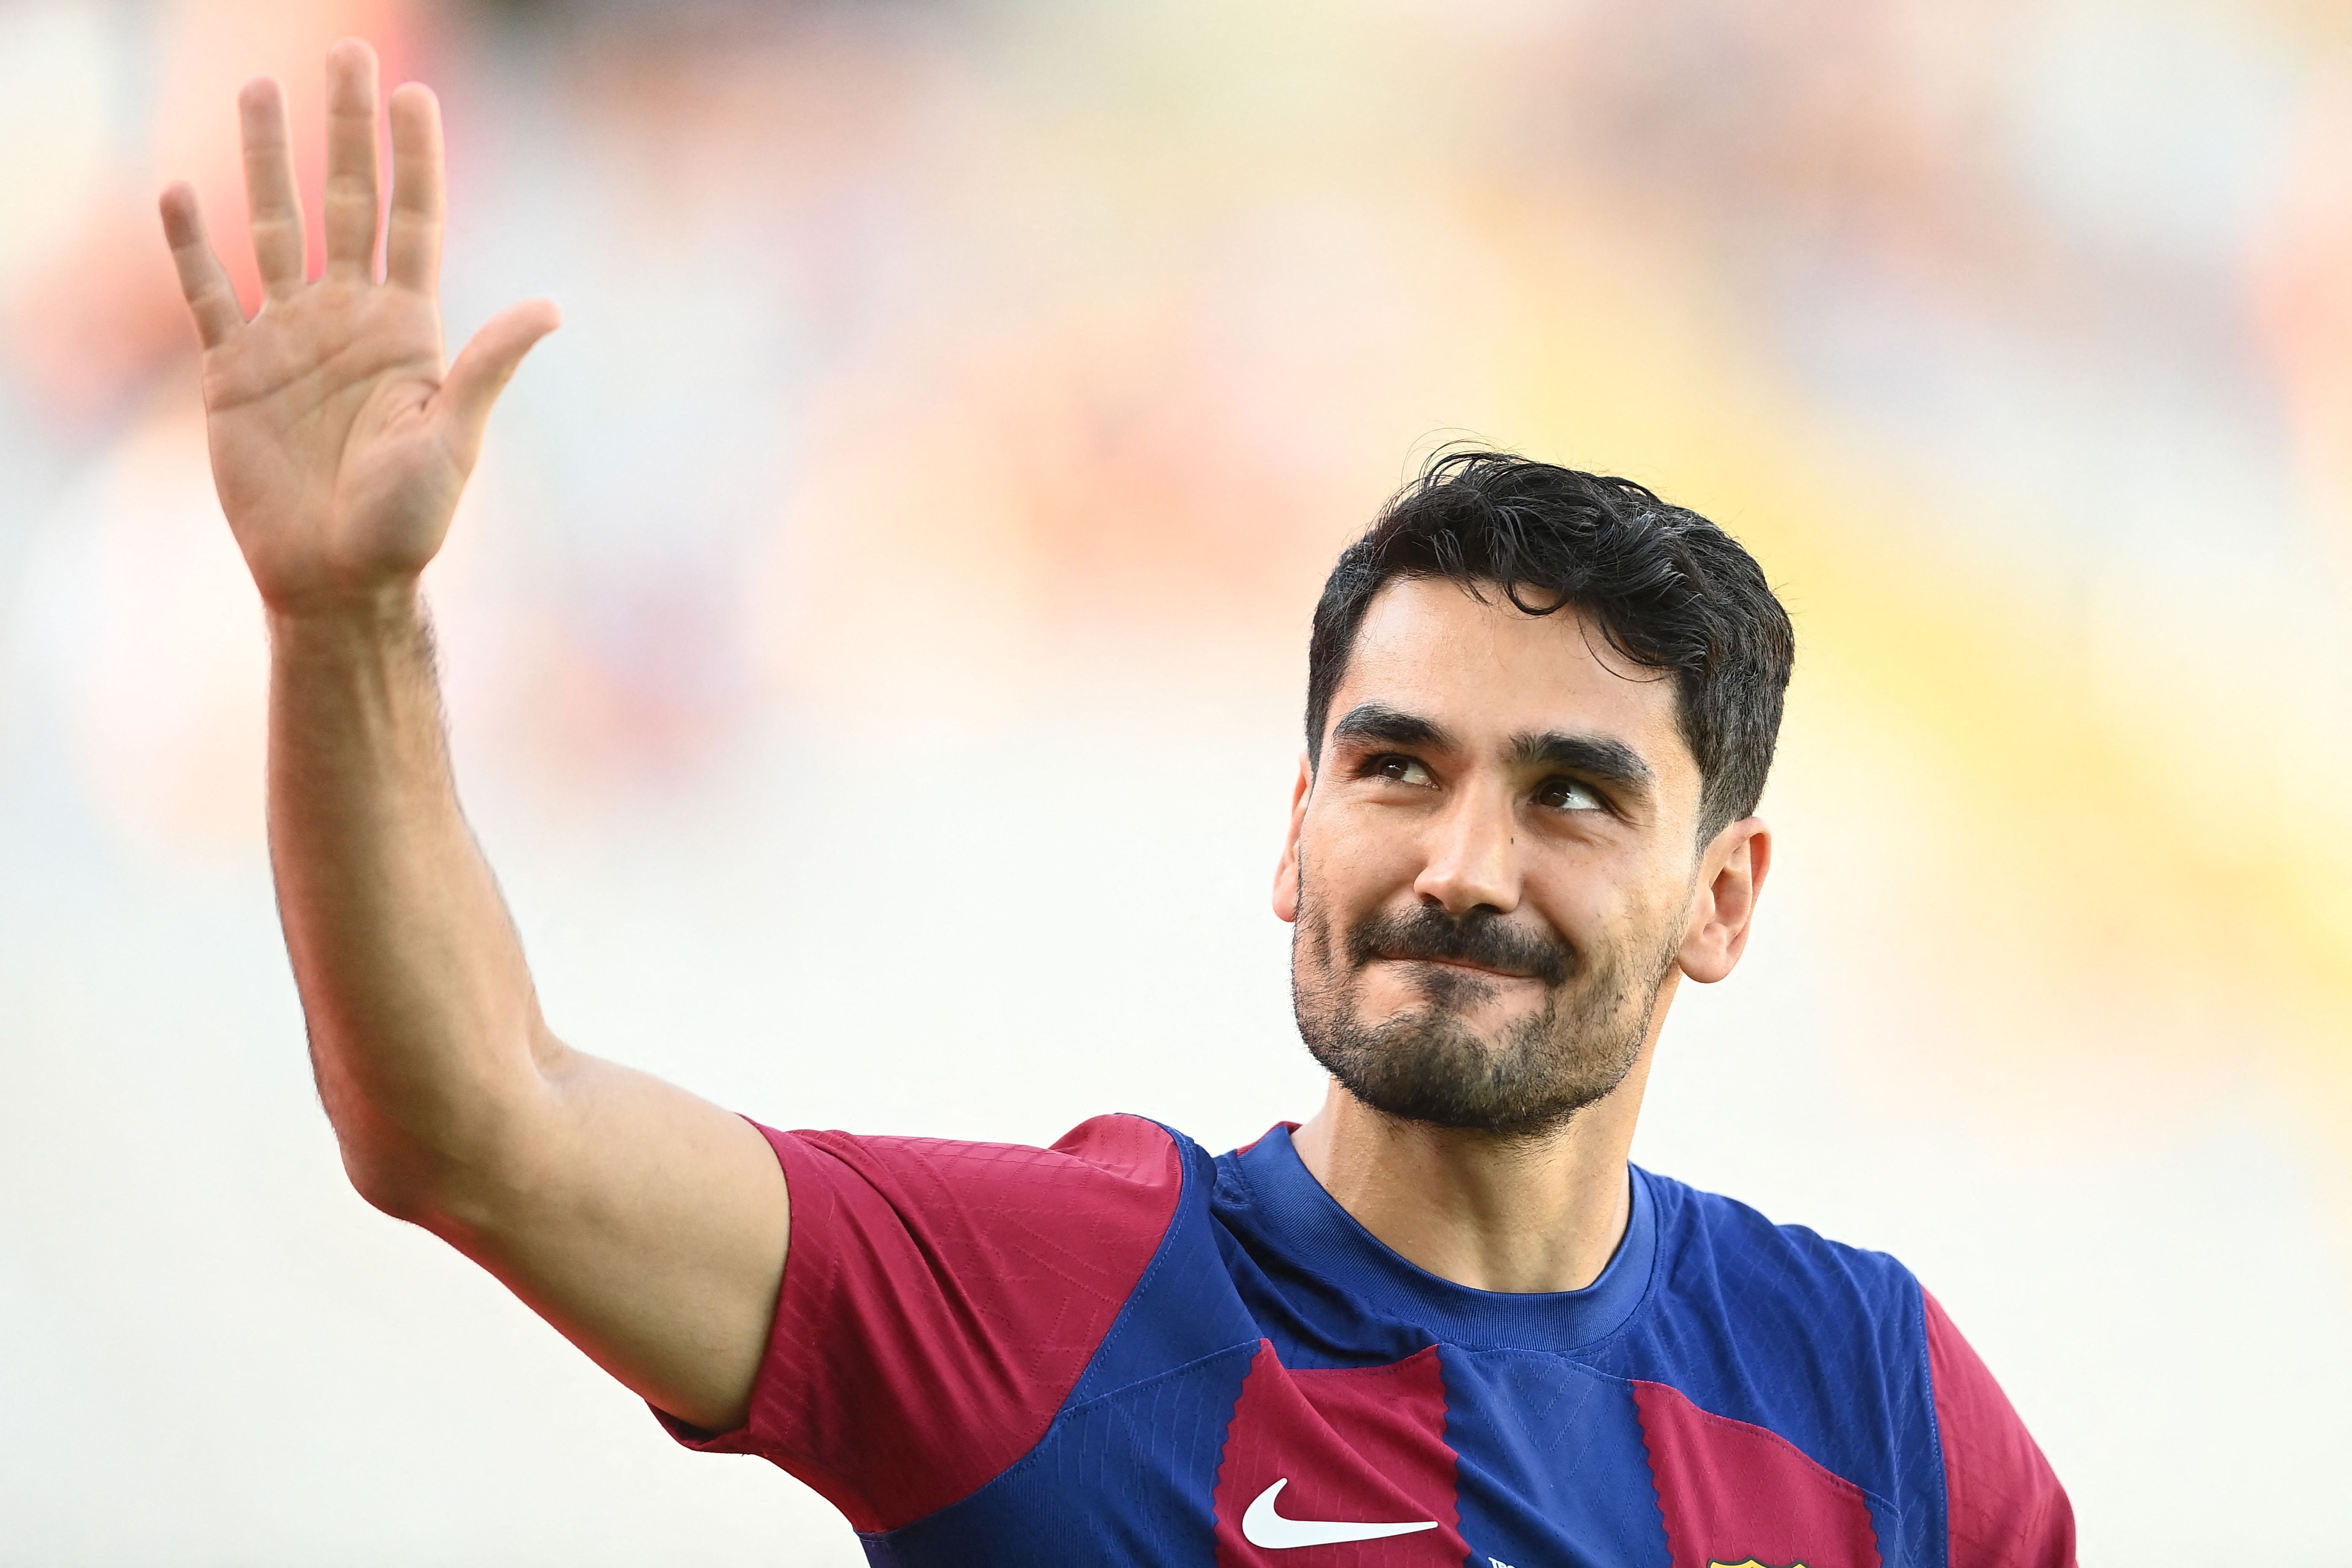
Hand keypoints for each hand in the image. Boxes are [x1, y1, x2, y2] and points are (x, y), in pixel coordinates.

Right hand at [160, 39, 556, 617]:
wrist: (338, 577)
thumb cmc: (406, 522)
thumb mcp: (453, 441)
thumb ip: (488, 367)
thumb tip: (552, 308)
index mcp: (408, 330)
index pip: (412, 222)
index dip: (414, 159)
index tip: (415, 94)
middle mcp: (349, 319)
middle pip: (346, 202)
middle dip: (345, 130)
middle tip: (347, 54)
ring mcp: (288, 338)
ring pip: (274, 227)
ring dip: (265, 160)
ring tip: (257, 90)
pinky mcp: (232, 370)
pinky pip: (206, 292)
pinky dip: (190, 246)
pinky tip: (179, 191)